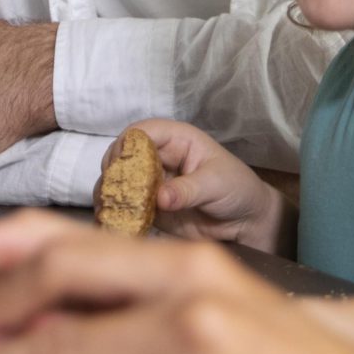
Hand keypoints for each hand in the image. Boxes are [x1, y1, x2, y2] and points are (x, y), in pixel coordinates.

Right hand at [111, 120, 288, 253]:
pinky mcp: (149, 207)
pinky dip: (115, 212)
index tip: (119, 164)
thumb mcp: (216, 184)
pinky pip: (125, 206)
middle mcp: (159, 158)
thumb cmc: (237, 189)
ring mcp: (151, 182)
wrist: (246, 221)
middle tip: (111, 191)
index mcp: (177, 140)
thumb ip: (188, 189)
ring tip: (107, 208)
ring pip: (118, 181)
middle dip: (112, 171)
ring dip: (109, 193)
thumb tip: (160, 198)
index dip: (126, 144)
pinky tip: (111, 220)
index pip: (142, 131)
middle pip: (122, 155)